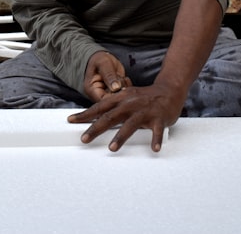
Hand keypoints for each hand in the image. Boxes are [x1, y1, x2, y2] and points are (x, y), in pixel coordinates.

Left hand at [68, 82, 183, 151]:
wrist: (169, 90)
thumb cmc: (144, 97)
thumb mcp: (127, 97)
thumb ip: (114, 107)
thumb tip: (96, 117)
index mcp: (121, 98)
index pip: (100, 107)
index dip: (85, 114)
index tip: (71, 120)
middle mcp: (130, 104)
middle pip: (110, 117)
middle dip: (96, 128)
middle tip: (84, 139)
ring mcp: (145, 111)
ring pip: (131, 125)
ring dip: (120, 137)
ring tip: (112, 148)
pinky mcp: (159, 118)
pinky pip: (157, 130)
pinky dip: (156, 139)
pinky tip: (154, 149)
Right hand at [82, 51, 131, 101]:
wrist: (102, 58)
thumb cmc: (99, 59)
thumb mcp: (103, 63)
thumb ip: (109, 74)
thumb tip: (116, 88)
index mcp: (92, 90)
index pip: (103, 101)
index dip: (114, 96)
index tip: (120, 86)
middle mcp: (99, 95)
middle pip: (112, 101)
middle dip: (120, 91)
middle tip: (121, 79)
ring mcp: (108, 94)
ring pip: (120, 98)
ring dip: (124, 88)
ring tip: (120, 77)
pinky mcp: (115, 92)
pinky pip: (124, 94)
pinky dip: (127, 87)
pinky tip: (124, 79)